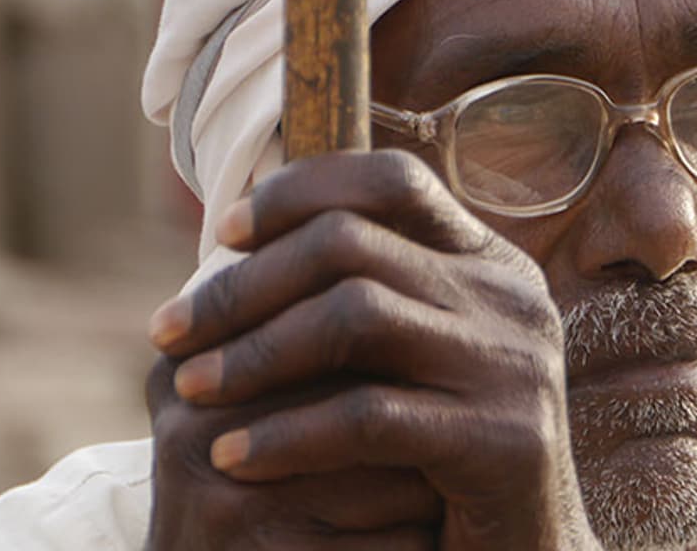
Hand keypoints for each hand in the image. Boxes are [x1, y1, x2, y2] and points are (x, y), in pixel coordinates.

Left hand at [147, 150, 601, 549]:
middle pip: (353, 244)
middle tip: (169, 332)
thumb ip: (364, 296)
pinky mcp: (505, 440)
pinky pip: (369, 417)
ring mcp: (516, 366)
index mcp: (491, 264)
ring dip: (254, 351)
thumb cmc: (445, 451)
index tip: (221, 234)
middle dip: (243, 284)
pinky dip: (286, 433)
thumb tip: (236, 248)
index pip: (394, 182)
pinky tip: (233, 456)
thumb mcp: (414, 357)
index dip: (299, 192)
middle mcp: (511, 299)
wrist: (527, 550)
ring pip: (357, 315)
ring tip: (190, 388)